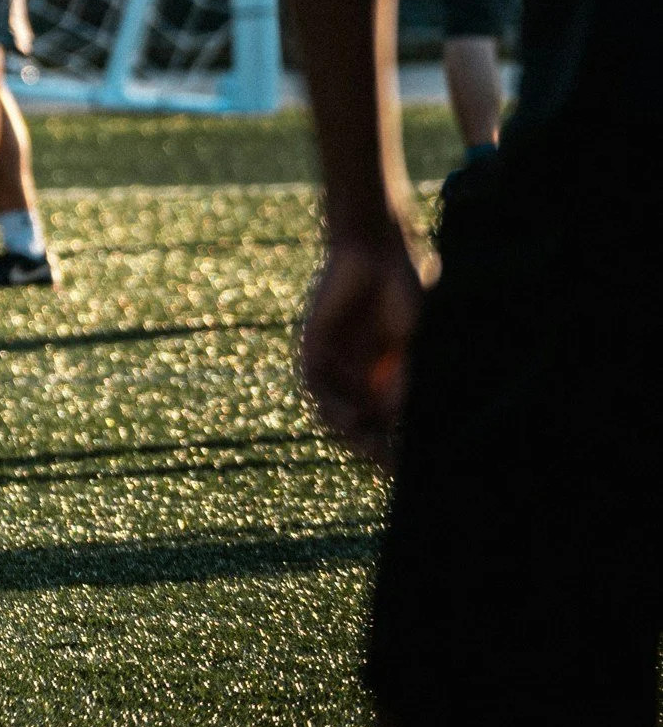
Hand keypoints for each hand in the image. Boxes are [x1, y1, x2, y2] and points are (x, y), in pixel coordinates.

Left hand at [300, 232, 426, 470]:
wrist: (378, 252)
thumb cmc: (407, 294)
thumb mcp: (413, 345)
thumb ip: (404, 380)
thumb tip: (396, 418)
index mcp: (386, 378)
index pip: (388, 426)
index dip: (397, 451)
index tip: (411, 473)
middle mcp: (358, 375)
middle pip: (360, 426)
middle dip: (374, 450)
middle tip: (390, 469)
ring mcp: (335, 363)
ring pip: (334, 412)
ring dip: (351, 434)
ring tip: (370, 448)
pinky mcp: (312, 347)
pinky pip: (314, 385)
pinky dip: (330, 405)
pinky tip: (350, 419)